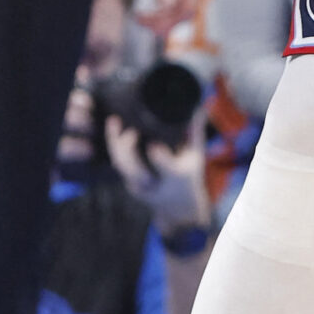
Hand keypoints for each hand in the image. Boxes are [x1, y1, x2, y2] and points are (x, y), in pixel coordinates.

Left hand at [105, 115, 211, 235]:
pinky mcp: (129, 181)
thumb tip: (201, 105)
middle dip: (128, 151)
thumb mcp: (197, 156)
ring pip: (122, 167)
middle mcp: (155, 184)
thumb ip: (196, 132)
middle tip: (131, 131)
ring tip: (114, 121)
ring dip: (115, 145)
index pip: (167, 169)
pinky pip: (118, 164)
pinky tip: (113, 125)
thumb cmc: (189, 176)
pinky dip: (114, 145)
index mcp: (177, 177)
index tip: (154, 145)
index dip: (159, 159)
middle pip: (136, 171)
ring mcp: (139, 184)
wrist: (177, 208)